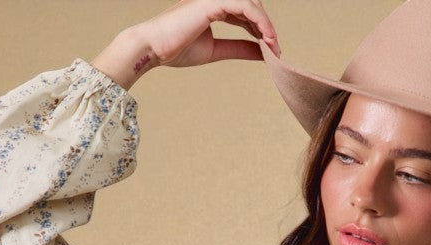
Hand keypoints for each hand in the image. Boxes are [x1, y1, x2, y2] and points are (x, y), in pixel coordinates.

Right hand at [138, 0, 280, 68]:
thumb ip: (238, 49)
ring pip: (251, 4)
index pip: (245, 13)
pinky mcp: (213, 1)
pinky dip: (260, 23)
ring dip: (266, 25)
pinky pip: (245, 7)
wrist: (154, 48)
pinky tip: (267, 39)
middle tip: (276, 49)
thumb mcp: (216, 51)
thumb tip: (261, 52)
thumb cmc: (176, 49)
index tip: (271, 50)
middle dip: (266, 27)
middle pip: (251, 6)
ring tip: (274, 46)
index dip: (260, 30)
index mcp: (213, 7)